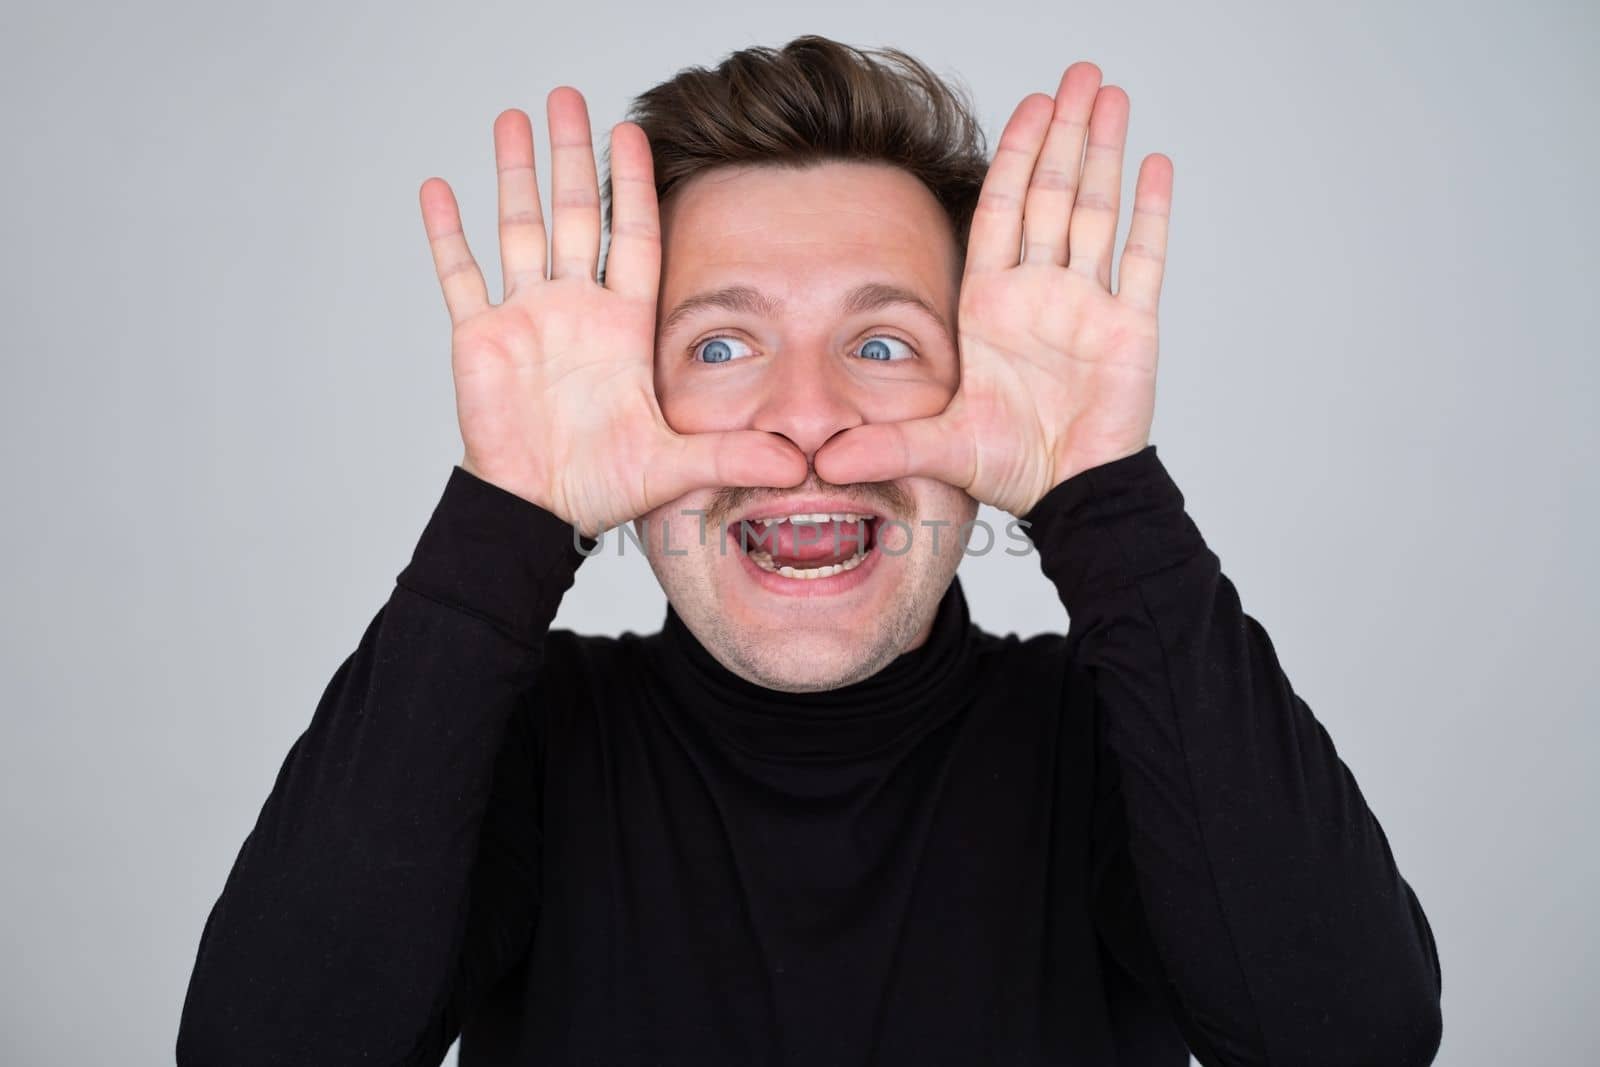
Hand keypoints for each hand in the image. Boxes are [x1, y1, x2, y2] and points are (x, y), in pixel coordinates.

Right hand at [419, 89, 807, 535]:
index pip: (633, 236)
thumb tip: (798, 467)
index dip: (634, 186)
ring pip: (518, 228)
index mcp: (622, 324)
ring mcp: (525, 318)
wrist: (539, 513)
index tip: (634, 133)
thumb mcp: (676, 466)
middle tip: (570, 98)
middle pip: (573, 215)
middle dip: (571, 157)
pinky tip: (437, 189)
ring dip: (515, 174)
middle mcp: (575, 309)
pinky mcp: (480, 338)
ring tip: (514, 118)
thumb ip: (732, 458)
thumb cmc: (602, 487)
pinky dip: (446, 234)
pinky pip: (460, 275)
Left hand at [813, 63, 1171, 516]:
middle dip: (1063, 133)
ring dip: (1104, 153)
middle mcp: (1040, 293)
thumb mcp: (939, 448)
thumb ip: (886, 446)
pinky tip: (1154, 164)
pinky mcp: (1130, 327)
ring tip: (1111, 96)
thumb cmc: (1009, 467)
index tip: (1026, 108)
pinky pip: (1141, 259)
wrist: (1067, 497)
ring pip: (1097, 211)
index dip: (1013, 158)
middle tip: (1078, 75)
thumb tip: (821, 462)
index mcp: (992, 305)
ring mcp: (1088, 305)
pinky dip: (1150, 212)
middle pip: (1053, 194)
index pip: (1002, 212)